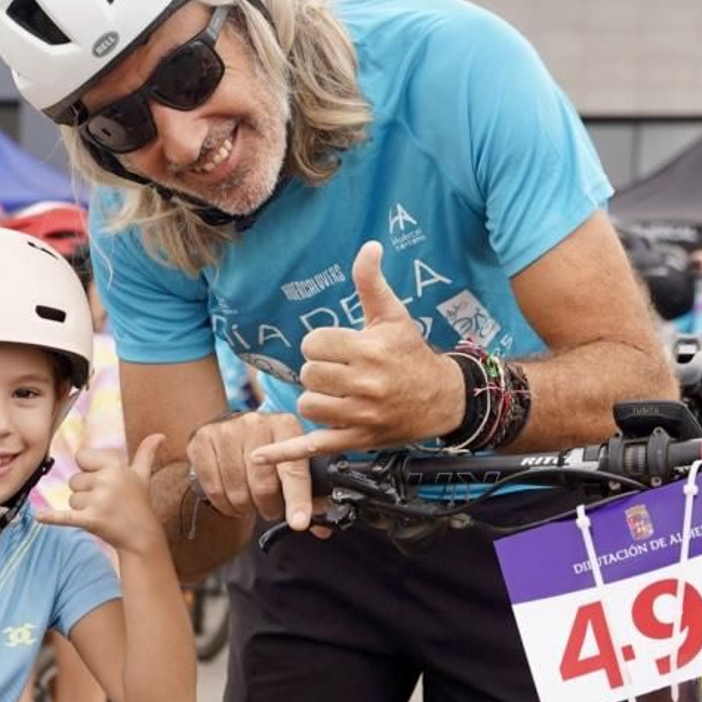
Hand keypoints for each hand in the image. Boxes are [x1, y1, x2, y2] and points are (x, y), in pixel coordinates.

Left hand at [36, 435, 166, 553]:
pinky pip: (65, 516)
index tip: (103, 482)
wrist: (141, 536)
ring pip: (72, 499)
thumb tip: (160, 435)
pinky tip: (39, 516)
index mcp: (116, 465)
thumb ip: (147, 453)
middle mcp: (107, 480)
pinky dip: (51, 518)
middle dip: (85, 493)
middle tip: (106, 502)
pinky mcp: (91, 519)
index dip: (89, 470)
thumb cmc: (139, 503)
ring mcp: (99, 500)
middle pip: (74, 481)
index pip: (82, 458)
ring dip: (82, 509)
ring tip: (103, 513)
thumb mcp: (142, 476)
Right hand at [188, 408, 316, 530]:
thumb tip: (321, 529)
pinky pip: (213, 488)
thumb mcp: (290, 463)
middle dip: (268, 507)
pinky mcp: (203, 440)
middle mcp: (256, 423)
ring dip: (244, 507)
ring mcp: (227, 430)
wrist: (230, 429)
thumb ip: (307, 493)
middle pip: (263, 485)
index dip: (297, 499)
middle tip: (269, 508)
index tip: (299, 523)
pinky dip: (223, 503)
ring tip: (248, 501)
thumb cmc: (266, 453)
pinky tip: (229, 497)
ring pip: (237, 490)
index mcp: (286, 426)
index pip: (293, 469)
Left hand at [251, 242, 464, 469]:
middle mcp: (365, 384)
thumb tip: (369, 245)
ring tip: (336, 394)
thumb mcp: (393, 316)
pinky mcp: (357, 440)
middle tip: (337, 371)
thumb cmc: (411, 353)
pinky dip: (286, 453)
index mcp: (369, 350)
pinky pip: (315, 446)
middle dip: (317, 370)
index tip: (336, 347)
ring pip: (308, 405)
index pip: (313, 344)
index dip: (318, 344)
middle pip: (308, 374)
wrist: (442, 399)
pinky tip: (258, 456)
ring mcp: (360, 416)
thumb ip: (372, 283)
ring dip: (315, 399)